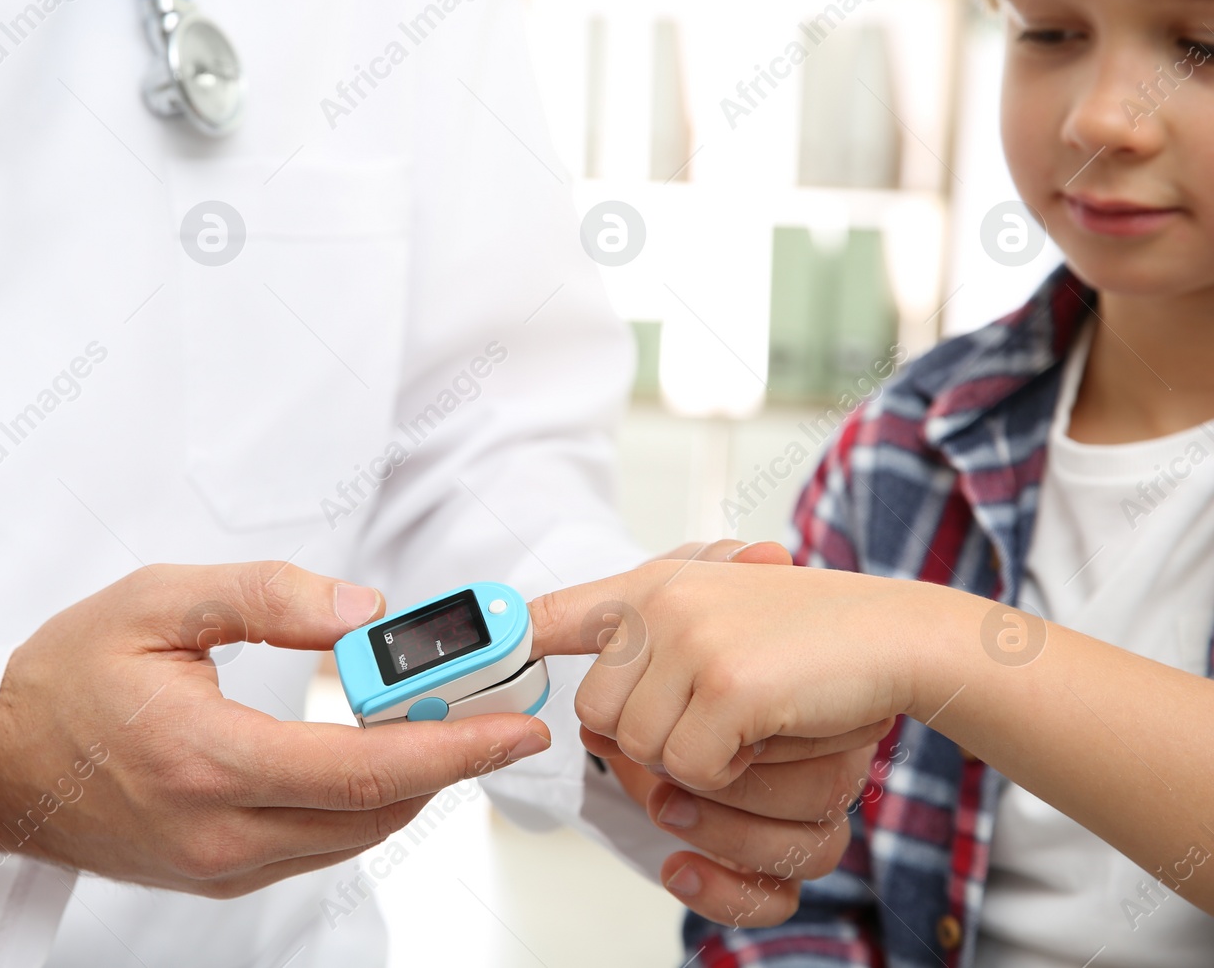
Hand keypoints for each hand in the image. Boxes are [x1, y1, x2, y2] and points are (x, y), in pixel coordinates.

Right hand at [0, 562, 551, 897]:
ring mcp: (218, 866)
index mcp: (207, 759)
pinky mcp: (215, 876)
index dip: (455, 749)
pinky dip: (364, 806)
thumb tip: (363, 613)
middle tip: (490, 709)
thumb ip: (267, 596)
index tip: (515, 728)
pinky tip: (378, 759)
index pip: (366, 769)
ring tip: (442, 723)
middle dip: (450, 761)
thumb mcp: (158, 601)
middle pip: (377, 812)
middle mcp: (219, 832)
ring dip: (412, 784)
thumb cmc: (65, 675)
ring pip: (354, 838)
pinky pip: (318, 848)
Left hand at [532, 547, 913, 924]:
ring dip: (697, 762)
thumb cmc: (808, 643)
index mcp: (653, 587)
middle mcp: (661, 602)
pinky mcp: (729, 687)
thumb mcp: (718, 620)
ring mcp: (693, 640)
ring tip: (750, 723)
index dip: (507, 638)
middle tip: (713, 726)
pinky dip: (732, 775)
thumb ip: (652, 650)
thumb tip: (590, 722)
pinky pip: (693, 771)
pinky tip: (772, 730)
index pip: (555, 612)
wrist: (895, 638)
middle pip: (598, 717)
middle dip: (649, 743)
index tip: (467, 649)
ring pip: (643, 752)